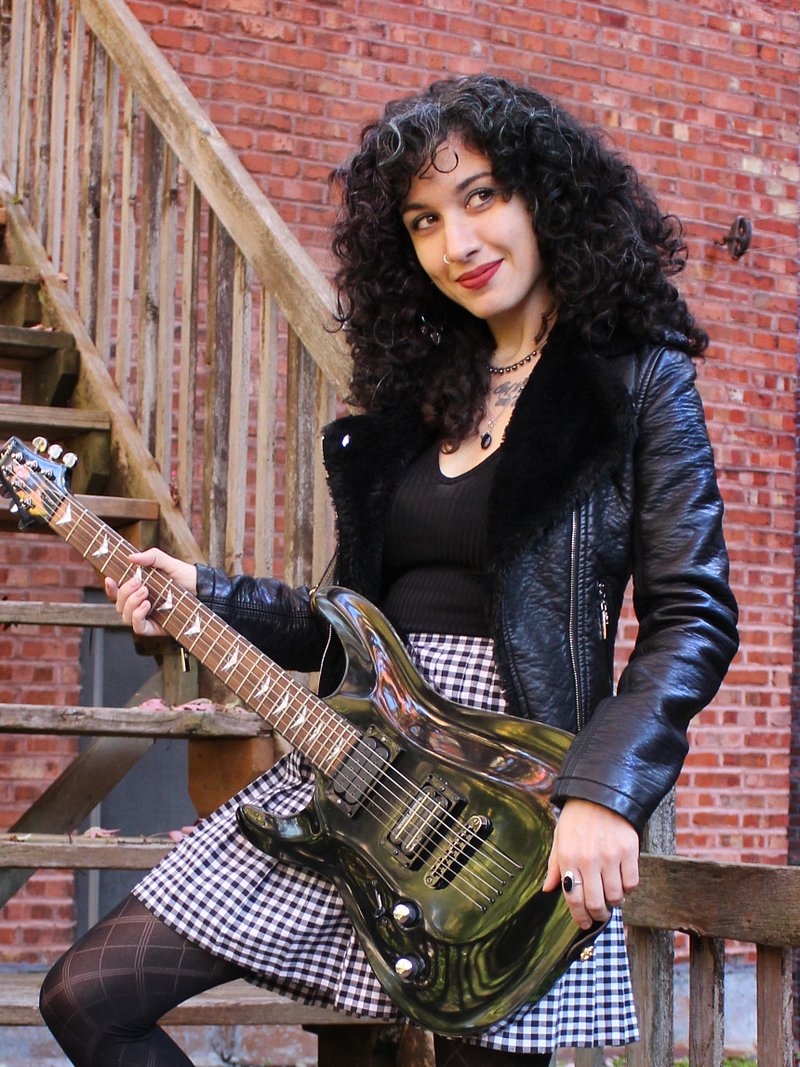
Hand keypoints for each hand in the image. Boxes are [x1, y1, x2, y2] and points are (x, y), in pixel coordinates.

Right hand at [104, 548, 195, 637]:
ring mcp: (147, 617)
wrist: (203, 590)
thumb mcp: (168, 563)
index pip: (117, 592)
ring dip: (131, 604)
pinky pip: (138, 628)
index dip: (110, 588)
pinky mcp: (156, 628)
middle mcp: (140, 604)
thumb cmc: (185, 577)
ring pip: (125, 616)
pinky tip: (146, 606)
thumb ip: (151, 557)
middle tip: (139, 583)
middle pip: (119, 604)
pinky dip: (137, 617)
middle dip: (125, 592)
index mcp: (138, 590)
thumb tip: (131, 557)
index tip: (110, 578)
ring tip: (145, 593)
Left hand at [542, 798, 639, 929]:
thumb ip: (554, 866)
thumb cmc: (577, 817)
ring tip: (611, 894)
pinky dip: (628, 887)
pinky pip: (632, 883)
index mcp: (568, 858)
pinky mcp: (629, 851)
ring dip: (614, 901)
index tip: (584, 923)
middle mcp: (589, 859)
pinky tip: (622, 880)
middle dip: (598, 915)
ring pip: (616, 896)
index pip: (574, 899)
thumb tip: (546, 890)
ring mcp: (610, 856)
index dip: (580, 917)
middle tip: (600, 914)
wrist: (601, 792)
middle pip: (596, 904)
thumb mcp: (560, 838)